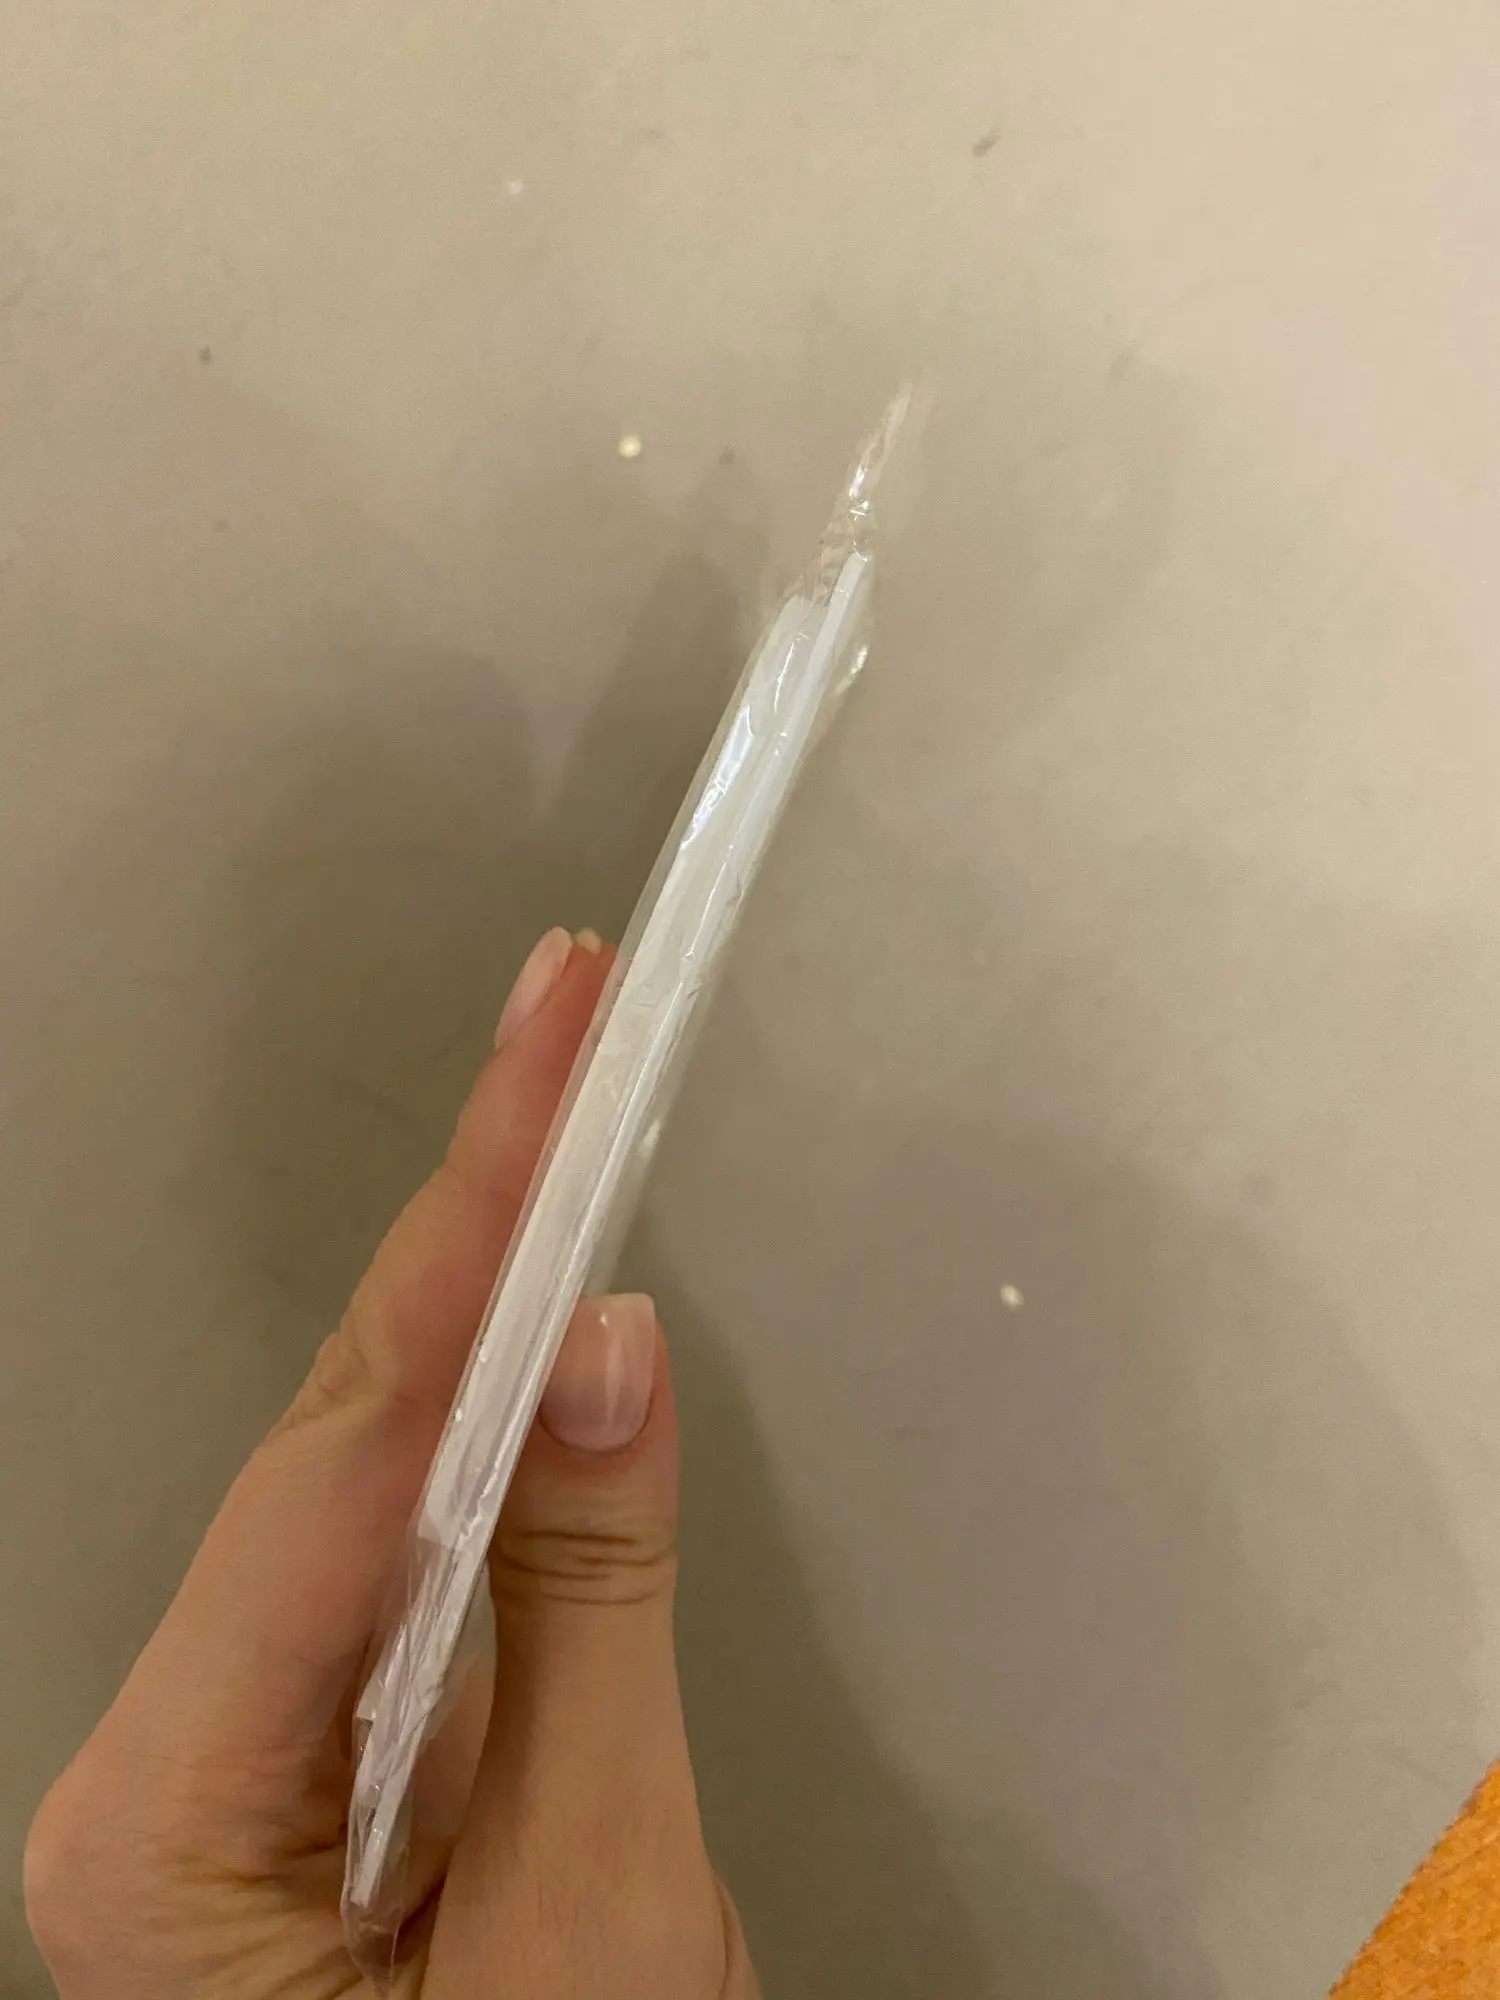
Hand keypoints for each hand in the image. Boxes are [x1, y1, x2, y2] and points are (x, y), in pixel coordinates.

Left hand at [25, 929, 756, 1998]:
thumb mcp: (596, 1914)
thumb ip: (591, 1615)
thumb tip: (596, 1354)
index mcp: (165, 1808)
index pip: (349, 1447)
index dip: (470, 1228)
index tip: (547, 1050)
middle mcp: (159, 1752)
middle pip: (339, 1429)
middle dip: (470, 1217)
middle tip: (561, 1025)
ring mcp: (231, 1745)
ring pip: (366, 1471)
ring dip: (476, 1297)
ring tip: (556, 1111)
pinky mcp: (312, 1750)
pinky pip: (399, 1547)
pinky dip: (485, 1421)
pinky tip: (529, 1311)